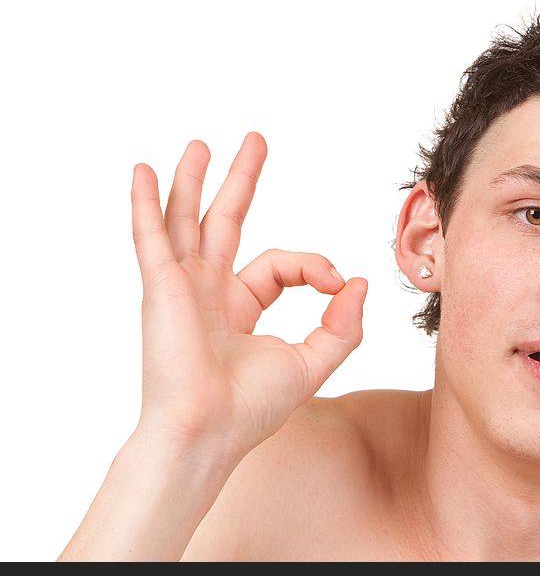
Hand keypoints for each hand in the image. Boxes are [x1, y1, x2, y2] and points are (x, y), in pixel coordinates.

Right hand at [130, 132, 366, 460]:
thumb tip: (358, 281)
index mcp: (242, 307)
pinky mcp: (161, 289)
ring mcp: (183, 287)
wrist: (209, 432)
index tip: (336, 284)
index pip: (280, 263)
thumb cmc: (252, 408)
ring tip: (201, 145)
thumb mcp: (312, 362)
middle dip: (241, 181)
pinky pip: (152, 238)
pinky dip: (147, 205)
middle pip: (227, 222)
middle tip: (255, 142)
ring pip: (187, 221)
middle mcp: (210, 291)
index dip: (313, 265)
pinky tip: (145, 173)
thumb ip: (343, 325)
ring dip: (193, 182)